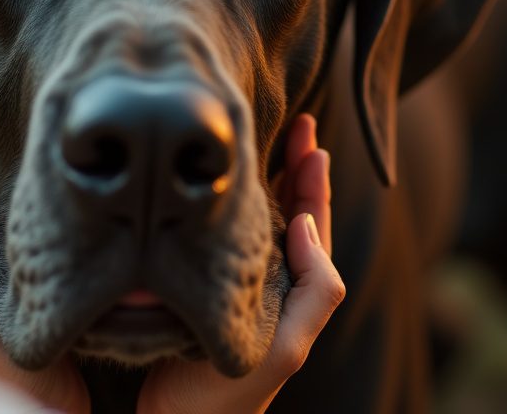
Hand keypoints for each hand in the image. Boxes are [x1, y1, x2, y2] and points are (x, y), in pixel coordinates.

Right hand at [137, 113, 344, 413]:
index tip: (308, 136)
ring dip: (257, 178)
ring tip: (256, 138)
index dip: (311, 180)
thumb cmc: (224, 396)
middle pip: (283, 212)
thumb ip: (313, 292)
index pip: (308, 222)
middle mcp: (261, 283)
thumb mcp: (284, 348)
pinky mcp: (192, 290)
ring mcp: (227, 286)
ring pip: (251, 221)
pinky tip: (205, 185)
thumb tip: (307, 224)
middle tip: (292, 121)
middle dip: (290, 166)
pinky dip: (220, 205)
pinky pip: (214, 237)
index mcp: (288, 290)